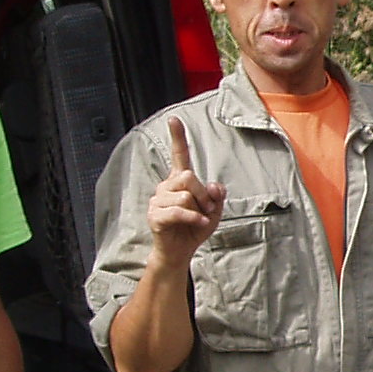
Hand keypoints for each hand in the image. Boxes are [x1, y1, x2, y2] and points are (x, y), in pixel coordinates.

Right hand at [149, 117, 224, 265]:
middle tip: (207, 209)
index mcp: (180, 180)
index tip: (174, 119)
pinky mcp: (155, 215)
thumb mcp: (214, 210)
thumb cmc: (195, 228)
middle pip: (189, 177)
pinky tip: (197, 223)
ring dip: (199, 209)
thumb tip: (214, 186)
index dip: (177, 137)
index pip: (179, 155)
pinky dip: (193, 218)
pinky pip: (179, 211)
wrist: (181, 252)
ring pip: (185, 195)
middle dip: (204, 194)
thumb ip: (217, 195)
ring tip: (198, 219)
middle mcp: (167, 186)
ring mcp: (158, 200)